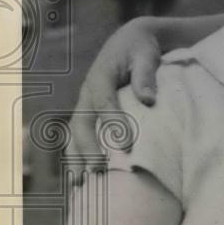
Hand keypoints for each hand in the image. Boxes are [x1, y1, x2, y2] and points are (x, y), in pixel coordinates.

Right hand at [68, 17, 162, 168]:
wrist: (130, 40)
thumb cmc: (141, 48)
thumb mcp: (146, 55)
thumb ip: (146, 76)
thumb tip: (149, 101)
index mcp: (100, 76)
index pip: (104, 103)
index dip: (114, 124)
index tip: (127, 147)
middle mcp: (88, 92)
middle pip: (81, 123)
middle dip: (88, 148)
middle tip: (99, 171)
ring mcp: (86, 103)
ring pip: (75, 133)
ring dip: (76, 157)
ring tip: (81, 184)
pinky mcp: (90, 111)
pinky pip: (80, 136)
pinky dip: (78, 155)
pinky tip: (81, 177)